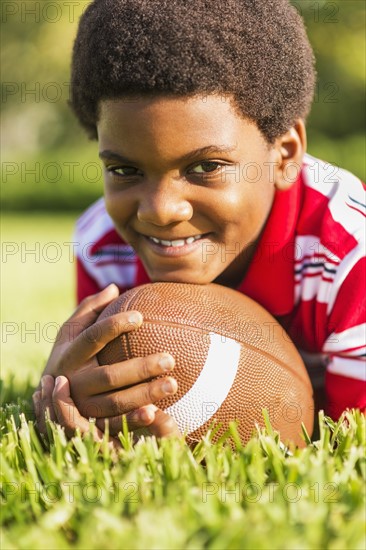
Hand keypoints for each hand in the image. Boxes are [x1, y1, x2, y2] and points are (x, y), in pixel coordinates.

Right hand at [32, 284, 180, 437]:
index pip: (92, 338)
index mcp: (69, 356)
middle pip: (110, 376)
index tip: (141, 316)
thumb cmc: (69, 355)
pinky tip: (160, 414)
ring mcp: (82, 407)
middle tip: (170, 359)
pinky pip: (116, 425)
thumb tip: (114, 288)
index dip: (115, 326)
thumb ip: (89, 310)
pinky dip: (136, 422)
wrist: (46, 399)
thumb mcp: (69, 332)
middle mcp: (73, 383)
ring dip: (145, 395)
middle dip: (141, 368)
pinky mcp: (91, 426)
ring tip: (173, 384)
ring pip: (116, 403)